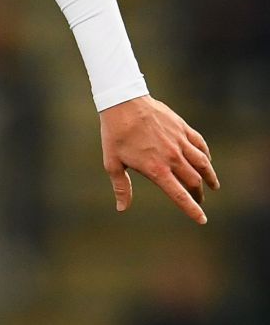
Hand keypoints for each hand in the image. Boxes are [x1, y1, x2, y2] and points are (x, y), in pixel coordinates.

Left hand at [100, 95, 218, 224]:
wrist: (124, 104)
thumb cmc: (115, 135)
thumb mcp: (112, 164)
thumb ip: (122, 187)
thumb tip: (122, 208)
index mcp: (156, 169)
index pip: (180, 195)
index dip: (192, 209)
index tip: (202, 220)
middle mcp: (173, 157)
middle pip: (194, 181)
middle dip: (198, 194)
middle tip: (199, 201)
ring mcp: (180, 142)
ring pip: (203, 164)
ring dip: (209, 177)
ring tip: (212, 186)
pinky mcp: (183, 129)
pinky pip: (201, 145)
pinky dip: (206, 156)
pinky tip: (206, 161)